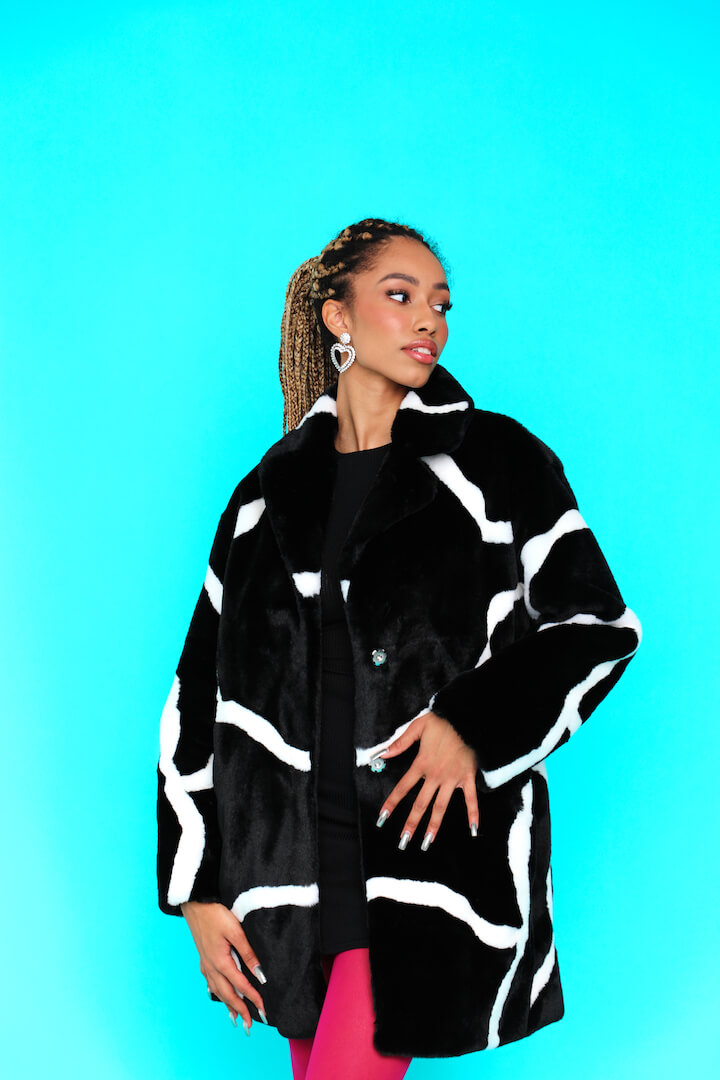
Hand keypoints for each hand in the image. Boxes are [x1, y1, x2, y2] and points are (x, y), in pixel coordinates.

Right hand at [180, 901, 266, 1032]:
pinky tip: (218, 994)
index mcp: (220, 962)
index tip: (264, 1009)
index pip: (241, 986)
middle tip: (249, 1025)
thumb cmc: (215, 914)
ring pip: (217, 991)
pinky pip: (210, 982)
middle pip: (227, 995)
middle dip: (239, 1010)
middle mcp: (211, 967)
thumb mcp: (235, 931)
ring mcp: (205, 963)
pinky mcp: (203, 958)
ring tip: (236, 1018)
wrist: (194, 903)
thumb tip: (260, 974)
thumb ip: (248, 953)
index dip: (253, 998)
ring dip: (228, 1005)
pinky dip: (217, 993)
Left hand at [373, 710, 479, 850]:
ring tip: (427, 843)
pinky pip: (470, 799)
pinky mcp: (467, 778)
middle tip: (403, 842)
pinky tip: (473, 830)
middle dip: (411, 824)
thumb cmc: (443, 721)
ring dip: (434, 826)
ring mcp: (452, 779)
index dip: (391, 803)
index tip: (382, 818)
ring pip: (441, 807)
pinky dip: (473, 814)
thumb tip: (383, 754)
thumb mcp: (418, 726)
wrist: (468, 719)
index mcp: (421, 764)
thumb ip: (401, 742)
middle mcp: (435, 776)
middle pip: (420, 804)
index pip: (402, 788)